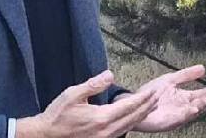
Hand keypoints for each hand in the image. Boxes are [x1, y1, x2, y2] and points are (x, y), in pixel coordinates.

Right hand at [16, 70, 158, 137]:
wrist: (45, 136)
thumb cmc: (57, 114)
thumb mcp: (73, 94)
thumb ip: (93, 84)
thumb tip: (110, 74)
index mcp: (101, 117)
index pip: (129, 106)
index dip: (143, 98)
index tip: (154, 90)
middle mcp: (106, 130)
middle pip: (134, 117)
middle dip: (148, 106)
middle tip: (159, 95)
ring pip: (130, 125)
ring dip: (143, 114)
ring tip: (152, 104)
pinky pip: (122, 131)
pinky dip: (133, 122)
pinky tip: (136, 116)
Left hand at [124, 64, 205, 132]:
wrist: (135, 102)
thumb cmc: (152, 92)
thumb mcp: (171, 79)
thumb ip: (186, 75)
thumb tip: (203, 68)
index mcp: (184, 96)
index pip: (200, 94)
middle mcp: (183, 106)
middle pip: (199, 103)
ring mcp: (177, 115)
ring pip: (193, 112)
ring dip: (201, 106)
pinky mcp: (170, 121)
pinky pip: (181, 118)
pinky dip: (189, 113)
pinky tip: (194, 108)